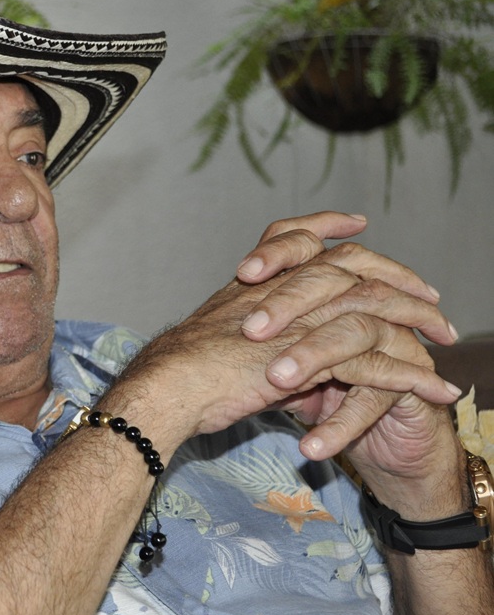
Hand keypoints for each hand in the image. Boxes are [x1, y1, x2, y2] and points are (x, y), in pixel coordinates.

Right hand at [114, 212, 457, 460]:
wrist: (168, 386)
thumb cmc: (179, 370)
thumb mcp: (215, 337)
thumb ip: (250, 333)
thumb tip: (268, 347)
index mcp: (256, 283)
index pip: (297, 236)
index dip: (327, 225)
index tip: (356, 223)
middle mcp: (282, 291)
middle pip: (353, 265)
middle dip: (396, 274)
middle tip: (430, 292)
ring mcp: (299, 321)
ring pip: (374, 308)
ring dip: (417, 321)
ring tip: (447, 337)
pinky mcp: (312, 358)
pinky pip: (376, 364)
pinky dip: (412, 378)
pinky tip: (438, 390)